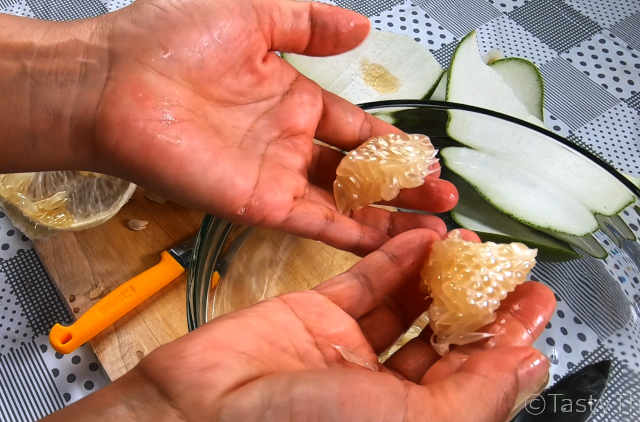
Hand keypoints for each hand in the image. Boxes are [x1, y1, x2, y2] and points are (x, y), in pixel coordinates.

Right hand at [50, 229, 555, 420]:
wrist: (193, 414)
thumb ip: (475, 395)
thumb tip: (529, 365)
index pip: (477, 382)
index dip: (510, 343)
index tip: (537, 304)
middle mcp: (382, 395)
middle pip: (448, 344)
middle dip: (480, 305)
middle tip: (509, 269)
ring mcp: (347, 354)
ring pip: (409, 307)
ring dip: (440, 277)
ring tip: (470, 248)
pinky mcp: (314, 317)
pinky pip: (364, 283)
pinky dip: (393, 260)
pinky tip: (420, 239)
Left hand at [87, 0, 455, 253]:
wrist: (112, 81)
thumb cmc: (168, 41)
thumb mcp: (252, 14)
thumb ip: (307, 23)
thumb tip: (360, 28)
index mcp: (291, 99)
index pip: (354, 128)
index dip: (392, 144)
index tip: (428, 156)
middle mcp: (288, 142)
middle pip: (359, 172)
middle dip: (403, 187)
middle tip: (444, 199)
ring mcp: (276, 176)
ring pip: (346, 204)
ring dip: (389, 217)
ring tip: (434, 229)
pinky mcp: (259, 204)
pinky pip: (315, 223)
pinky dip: (354, 234)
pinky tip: (391, 243)